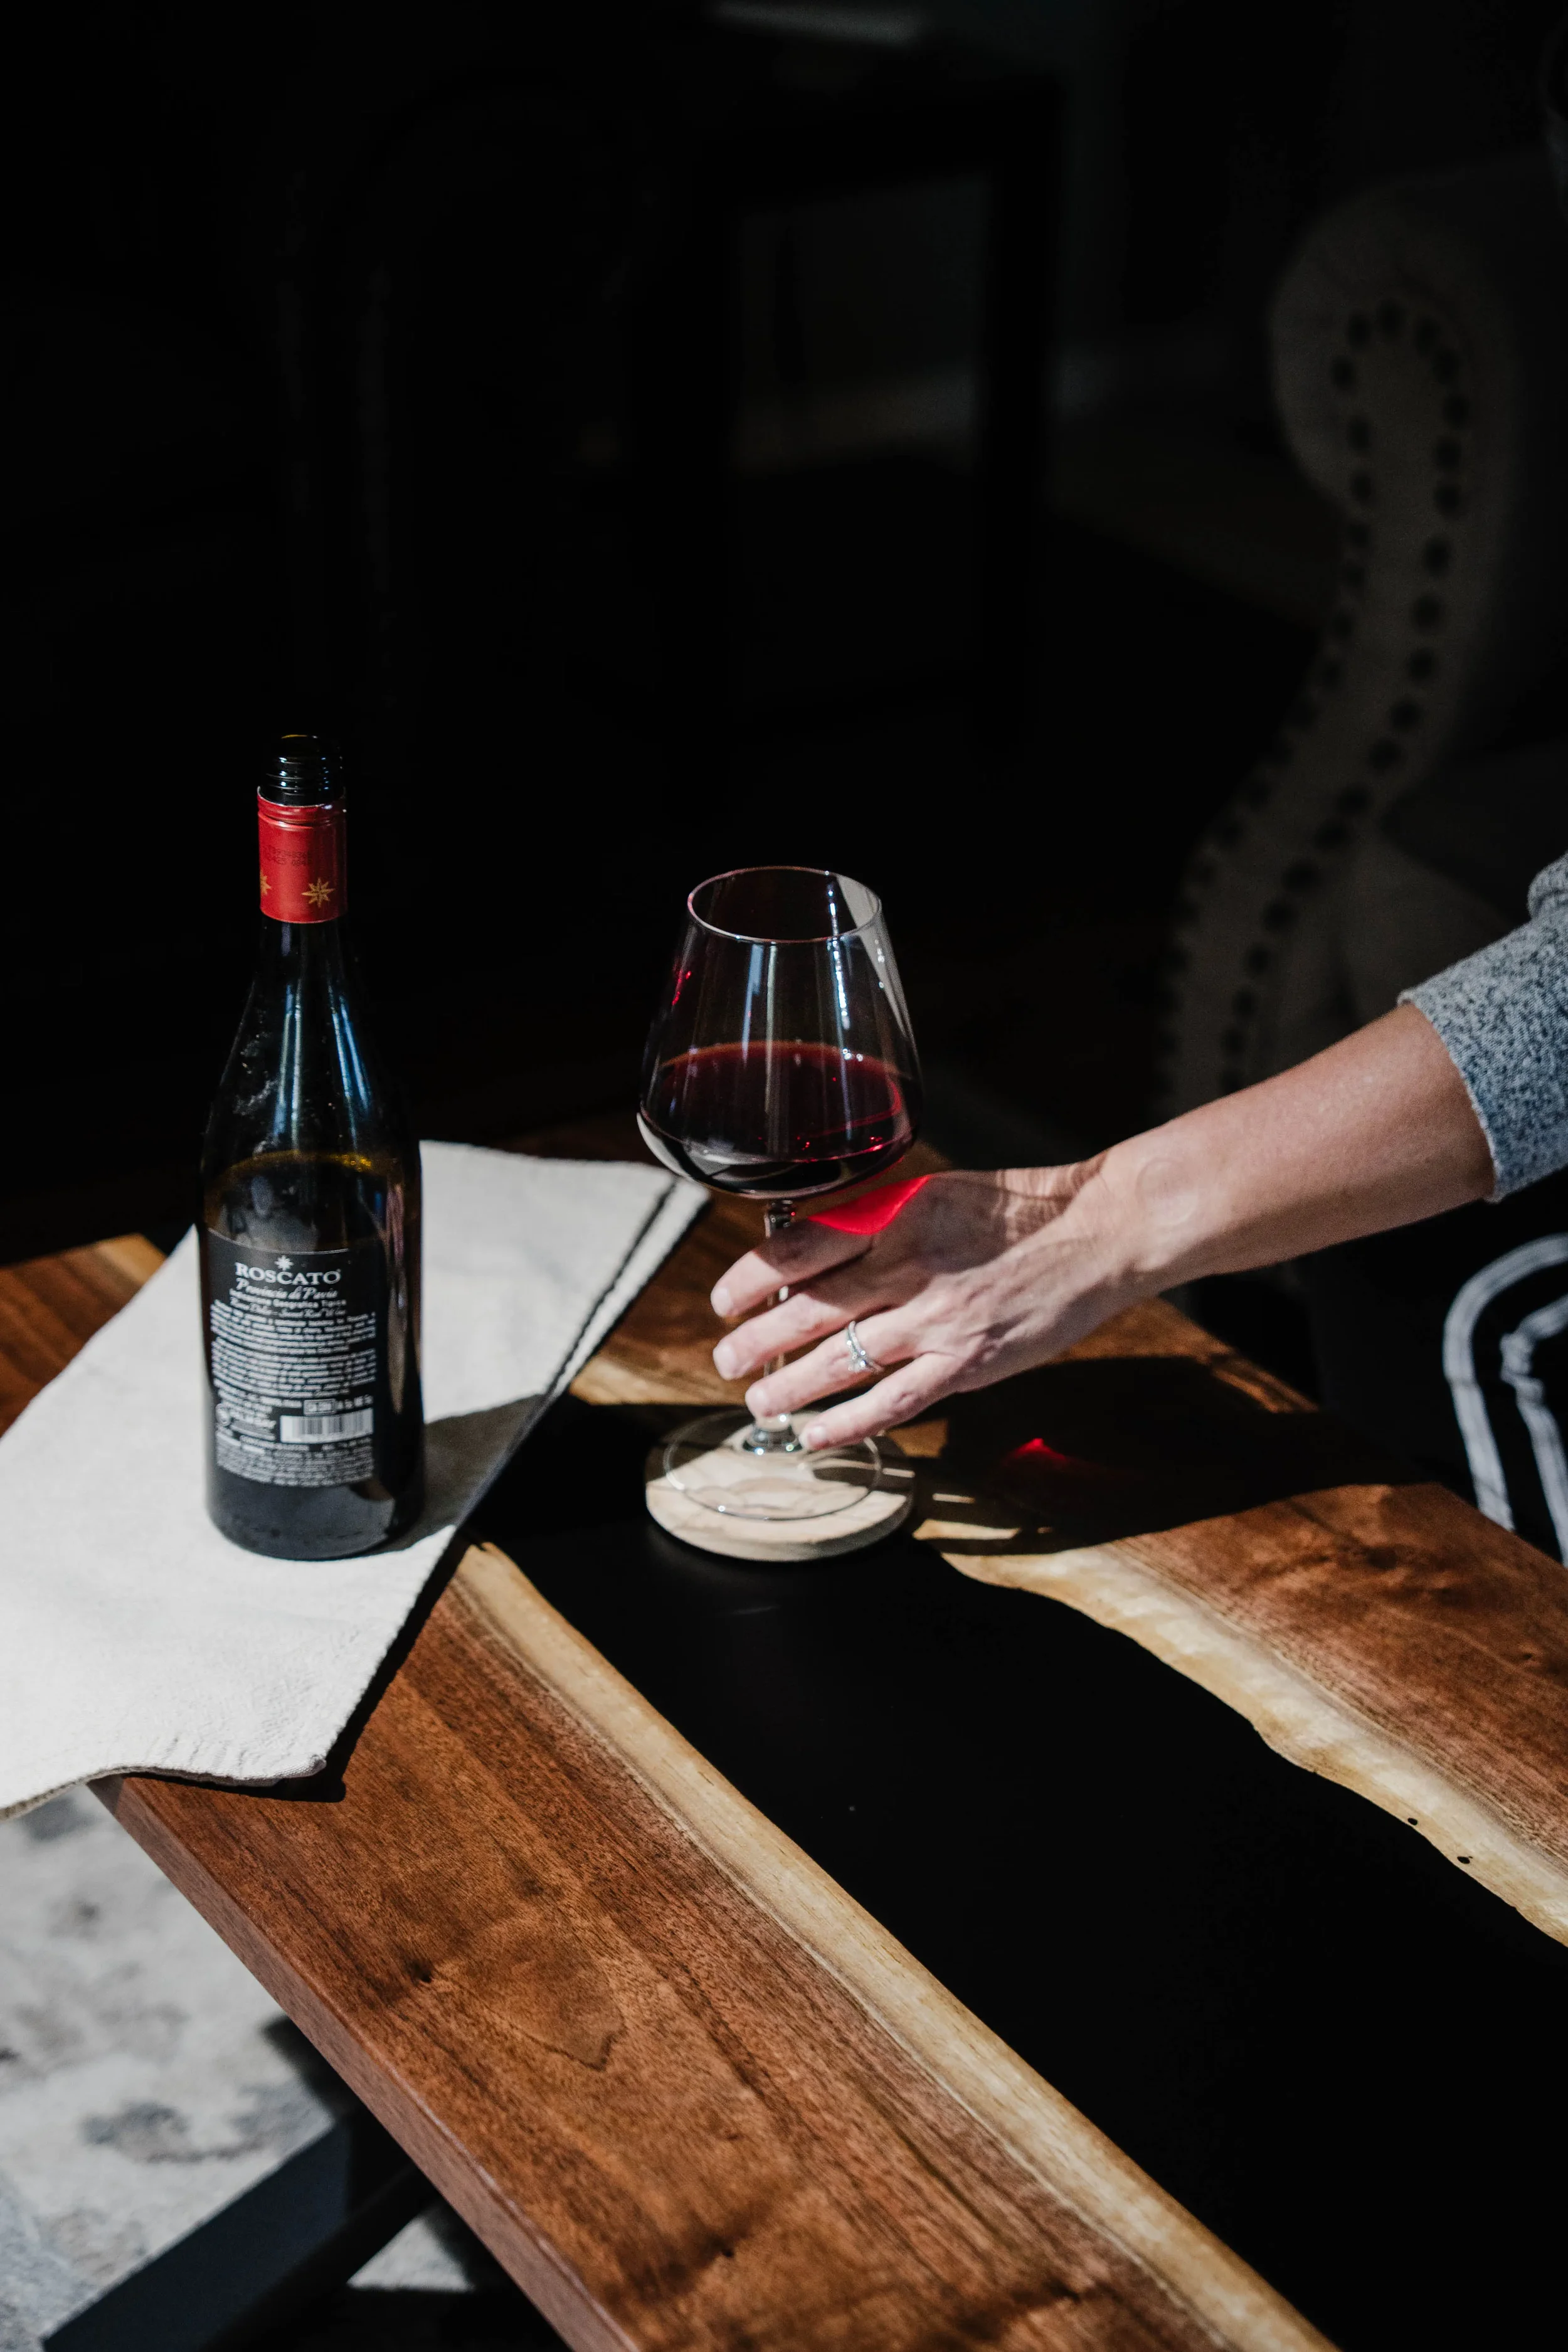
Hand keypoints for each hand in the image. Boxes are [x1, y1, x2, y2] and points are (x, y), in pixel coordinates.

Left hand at [709, 1161, 1130, 1448]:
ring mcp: (937, 1321)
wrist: (1100, 1233)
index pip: (797, 1251)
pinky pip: (892, 1402)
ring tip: (760, 1401)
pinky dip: (846, 1424)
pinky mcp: (967, 1362)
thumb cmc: (1022, 1210)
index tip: (724, 1301)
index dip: (748, 1280)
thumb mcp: (936, 1194)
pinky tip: (816, 1434)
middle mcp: (908, 1267)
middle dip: (754, 1342)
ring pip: (839, 1363)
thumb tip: (814, 1256)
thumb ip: (877, 1222)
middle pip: (807, 1312)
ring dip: (788, 1387)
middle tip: (727, 1361)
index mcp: (895, 1217)